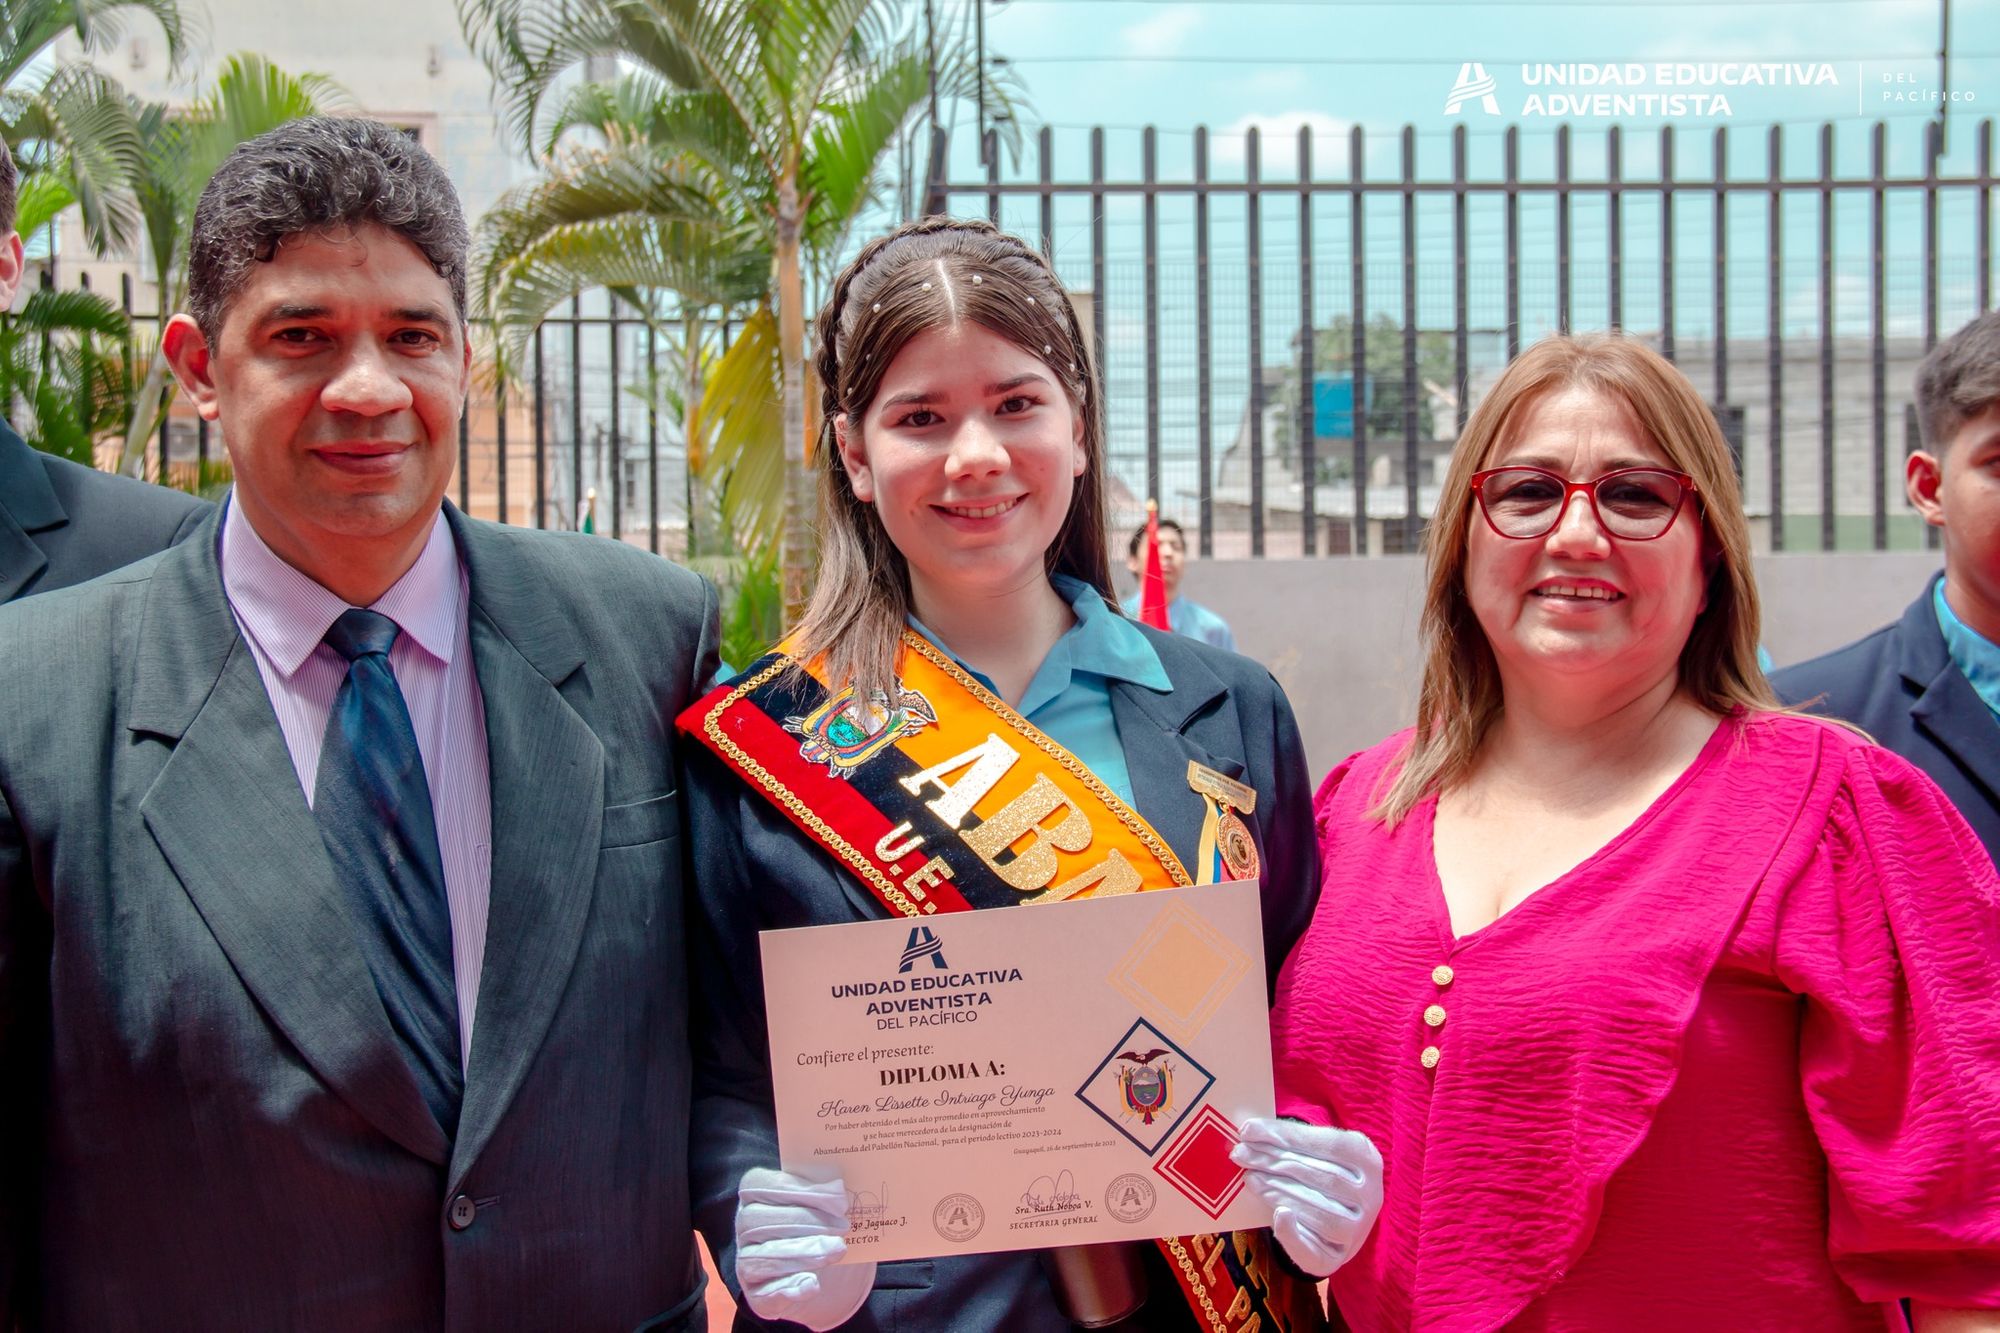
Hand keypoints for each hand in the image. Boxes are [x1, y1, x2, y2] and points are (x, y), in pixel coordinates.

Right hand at [734, 1167, 876, 1329]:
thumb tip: (838, 1187)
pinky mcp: (757, 1296)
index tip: (836, 1196)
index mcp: (754, 1196)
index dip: (795, 1188)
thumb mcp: (825, 1205)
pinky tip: (813, 1284)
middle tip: (843, 1225)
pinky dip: (789, 1289)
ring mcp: (746, 1264)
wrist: (828, 1273)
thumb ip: (826, 1193)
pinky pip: (766, 1295)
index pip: (759, 1185)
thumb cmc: (823, 1227)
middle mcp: (744, 1229)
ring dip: (802, 1253)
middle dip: (804, 1220)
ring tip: (838, 1249)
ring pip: (760, 1258)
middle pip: (758, 1221)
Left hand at [1230, 1117, 1382, 1277]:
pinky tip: (1277, 1216)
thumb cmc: (1324, 1177)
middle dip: (1273, 1161)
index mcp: (1367, 1159)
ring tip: (1250, 1177)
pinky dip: (1293, 1234)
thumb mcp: (1320, 1153)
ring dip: (1278, 1191)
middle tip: (1240, 1153)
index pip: (1328, 1142)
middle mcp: (1370, 1195)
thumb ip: (1293, 1142)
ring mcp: (1357, 1229)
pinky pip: (1313, 1249)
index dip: (1286, 1135)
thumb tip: (1250, 1132)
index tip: (1248, 1130)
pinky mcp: (1337, 1257)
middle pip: (1319, 1175)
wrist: (1341, 1221)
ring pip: (1317, 1210)